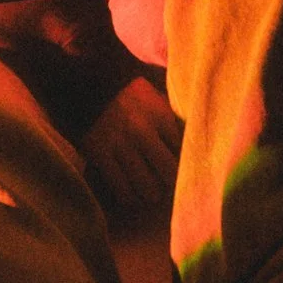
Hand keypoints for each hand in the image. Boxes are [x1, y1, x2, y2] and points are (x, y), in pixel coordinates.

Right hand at [82, 76, 182, 213]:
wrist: (88, 86)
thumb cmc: (130, 94)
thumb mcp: (156, 96)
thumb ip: (173, 116)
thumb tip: (193, 138)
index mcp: (159, 114)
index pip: (183, 150)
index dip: (186, 164)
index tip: (186, 171)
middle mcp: (141, 130)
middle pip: (168, 171)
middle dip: (172, 183)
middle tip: (170, 187)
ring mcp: (120, 144)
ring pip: (145, 185)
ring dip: (152, 194)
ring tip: (153, 195)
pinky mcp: (100, 154)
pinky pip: (120, 187)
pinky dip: (129, 197)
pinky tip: (133, 197)